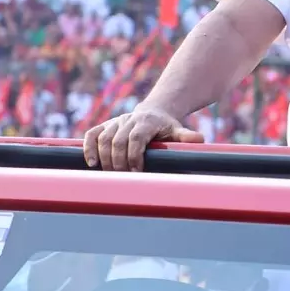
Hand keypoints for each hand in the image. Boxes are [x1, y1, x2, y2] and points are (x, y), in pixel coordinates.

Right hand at [84, 106, 202, 171]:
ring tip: (109, 174)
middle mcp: (128, 120)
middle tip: (123, 177)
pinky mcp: (104, 126)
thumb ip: (185, 136)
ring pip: (103, 139)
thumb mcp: (177, 130)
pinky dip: (89, 148)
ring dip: (104, 158)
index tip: (137, 172)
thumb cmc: (166, 128)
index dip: (134, 156)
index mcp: (147, 122)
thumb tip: (200, 139)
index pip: (136, 138)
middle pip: (118, 141)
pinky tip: (92, 164)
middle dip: (119, 161)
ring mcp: (115, 122)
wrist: (154, 113)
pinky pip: (91, 135)